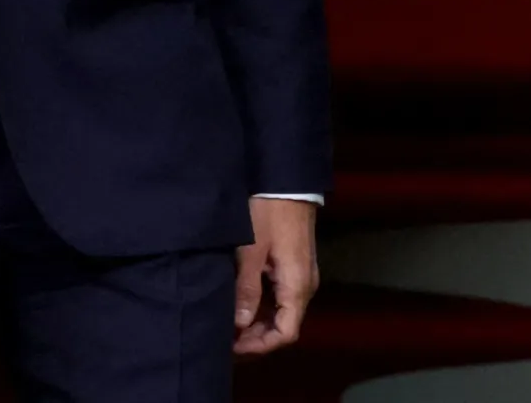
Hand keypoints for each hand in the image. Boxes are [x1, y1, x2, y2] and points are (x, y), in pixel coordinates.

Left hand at [234, 197, 318, 356]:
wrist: (286, 182)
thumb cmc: (267, 213)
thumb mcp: (251, 250)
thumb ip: (246, 288)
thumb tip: (240, 323)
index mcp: (297, 287)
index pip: (285, 333)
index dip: (260, 345)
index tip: (233, 347)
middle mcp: (304, 286)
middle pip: (284, 325)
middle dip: (256, 337)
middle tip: (226, 340)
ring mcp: (300, 275)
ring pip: (281, 312)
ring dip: (258, 322)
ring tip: (230, 326)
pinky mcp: (293, 265)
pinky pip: (280, 296)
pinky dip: (262, 306)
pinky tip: (241, 304)